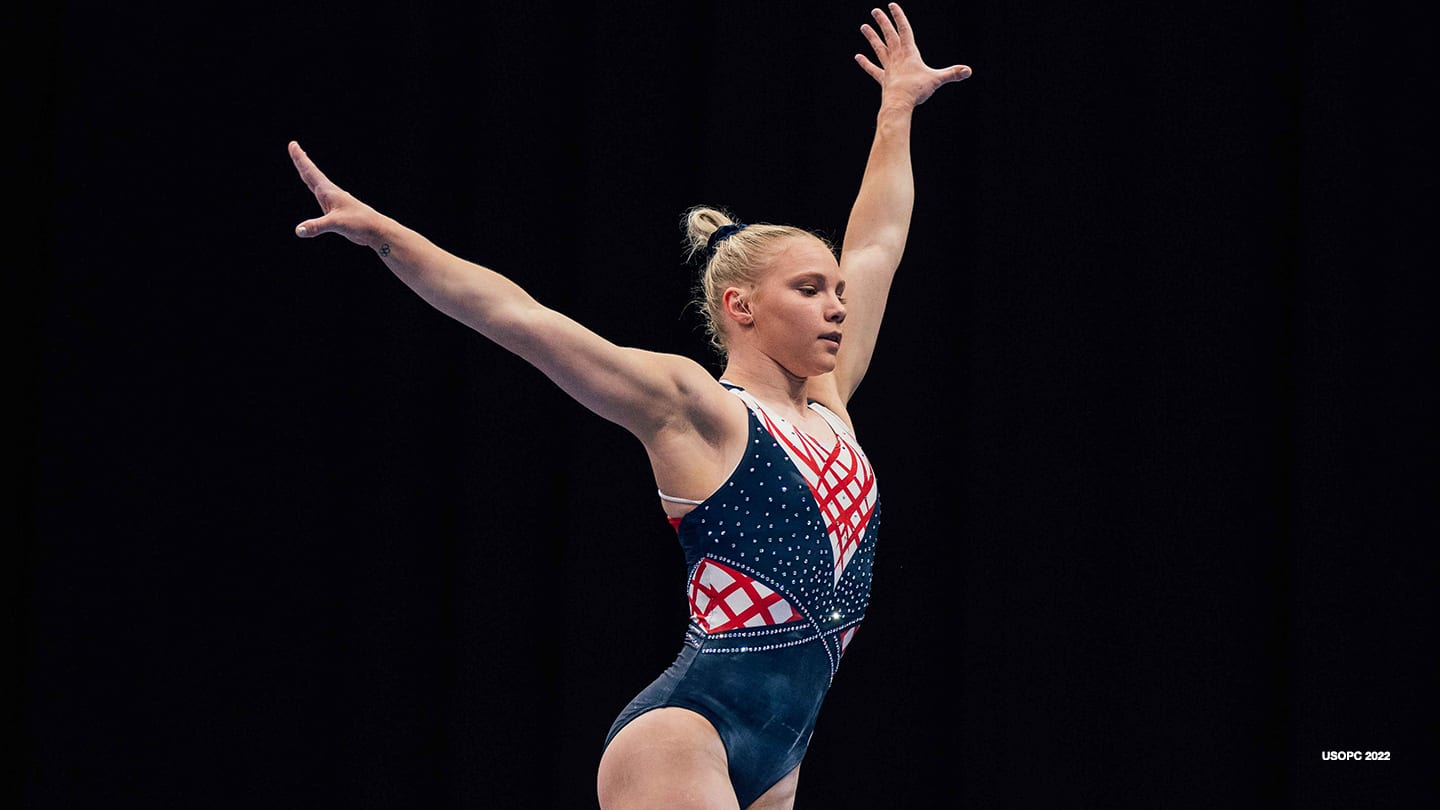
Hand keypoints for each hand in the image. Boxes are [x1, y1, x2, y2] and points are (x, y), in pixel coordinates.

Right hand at [289, 141, 384, 247]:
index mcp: (329, 191)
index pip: (310, 172)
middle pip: (312, 173)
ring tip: (302, 164)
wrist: (375, 229)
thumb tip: (298, 230)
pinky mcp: (336, 210)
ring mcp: (333, 201)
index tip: (293, 144)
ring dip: (308, 172)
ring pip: (316, 183)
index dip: (300, 159)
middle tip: (294, 146)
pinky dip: (315, 188)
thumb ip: (316, 226)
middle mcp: (330, 193)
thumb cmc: (359, 223)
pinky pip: (320, 196)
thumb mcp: (336, 224)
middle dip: (301, 160)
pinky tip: (316, 190)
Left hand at [855, 3, 970, 105]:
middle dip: (883, 22)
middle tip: (875, 10)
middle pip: (889, 36)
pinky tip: (858, 57)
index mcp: (909, 53)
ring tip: (863, 27)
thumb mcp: (937, 79)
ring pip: (879, 49)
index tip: (892, 5)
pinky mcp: (883, 79)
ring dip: (872, 37)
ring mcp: (888, 68)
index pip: (904, 30)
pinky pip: (873, 70)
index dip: (899, 17)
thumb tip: (968, 71)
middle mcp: (897, 57)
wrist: (898, 104)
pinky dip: (865, 63)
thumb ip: (952, 73)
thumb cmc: (917, 90)